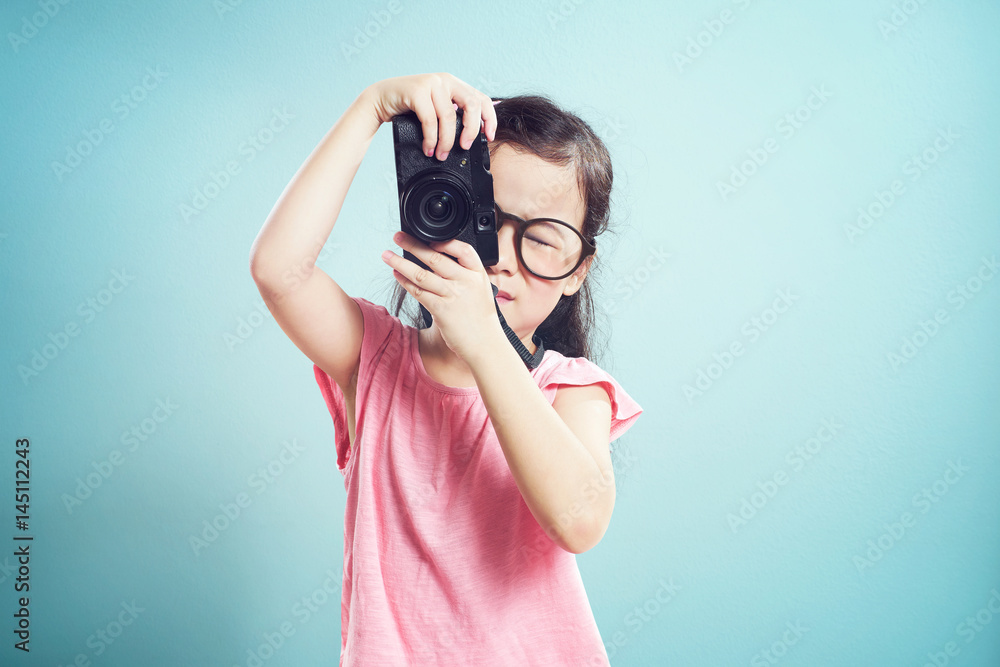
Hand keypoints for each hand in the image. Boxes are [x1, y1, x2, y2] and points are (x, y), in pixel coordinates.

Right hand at [365, 72, 496, 160]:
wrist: (380, 98)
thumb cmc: (409, 107)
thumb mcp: (435, 107)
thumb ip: (452, 113)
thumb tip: (471, 135)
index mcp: (454, 84)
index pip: (481, 98)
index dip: (489, 118)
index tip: (489, 136)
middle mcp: (445, 80)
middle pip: (471, 105)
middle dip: (471, 130)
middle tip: (464, 147)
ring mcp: (432, 84)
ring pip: (449, 117)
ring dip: (446, 141)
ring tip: (440, 154)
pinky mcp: (417, 92)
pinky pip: (430, 121)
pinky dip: (431, 139)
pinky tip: (429, 148)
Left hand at [382, 231, 504, 362]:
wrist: (485, 345)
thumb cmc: (481, 319)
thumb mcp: (480, 290)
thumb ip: (464, 276)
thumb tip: (438, 262)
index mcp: (477, 274)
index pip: (463, 249)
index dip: (445, 242)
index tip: (428, 238)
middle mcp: (465, 282)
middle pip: (435, 257)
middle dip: (413, 245)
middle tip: (398, 236)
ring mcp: (453, 295)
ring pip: (421, 273)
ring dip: (400, 263)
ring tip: (387, 256)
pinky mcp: (441, 309)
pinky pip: (419, 292)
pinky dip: (405, 282)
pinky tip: (397, 275)